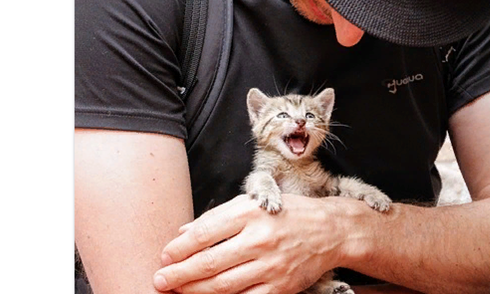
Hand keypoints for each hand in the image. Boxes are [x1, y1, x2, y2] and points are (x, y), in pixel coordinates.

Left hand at [153, 194, 347, 293]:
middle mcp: (260, 239)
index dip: (178, 249)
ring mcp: (271, 265)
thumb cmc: (286, 214)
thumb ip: (217, 217)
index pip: (203, 233)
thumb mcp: (252, 204)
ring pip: (222, 286)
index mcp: (249, 213)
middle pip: (208, 263)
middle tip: (160, 281)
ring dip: (193, 291)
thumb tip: (182, 233)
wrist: (329, 231)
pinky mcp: (281, 287)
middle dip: (178, 275)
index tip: (164, 257)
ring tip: (177, 291)